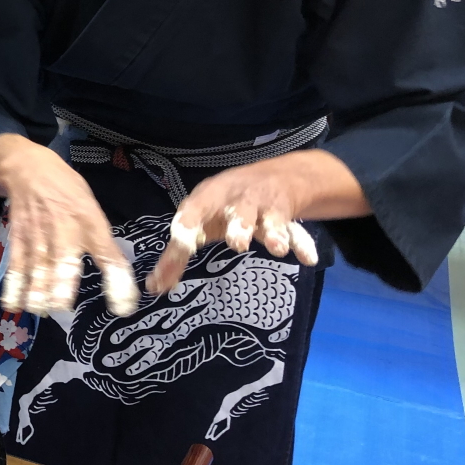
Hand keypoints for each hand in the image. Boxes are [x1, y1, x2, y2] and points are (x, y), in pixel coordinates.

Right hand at [0, 133, 138, 316]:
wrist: (28, 168)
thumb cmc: (67, 191)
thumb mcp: (92, 209)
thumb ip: (101, 241)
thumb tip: (116, 277)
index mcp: (90, 220)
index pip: (107, 254)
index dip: (116, 281)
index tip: (123, 307)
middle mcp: (65, 228)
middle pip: (63, 258)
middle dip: (62, 282)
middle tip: (63, 305)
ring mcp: (39, 234)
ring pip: (38, 264)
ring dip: (38, 289)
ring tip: (42, 308)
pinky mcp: (20, 238)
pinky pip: (17, 264)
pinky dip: (15, 285)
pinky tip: (15, 304)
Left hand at [145, 149, 366, 294]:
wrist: (271, 177)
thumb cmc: (222, 206)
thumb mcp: (198, 221)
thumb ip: (177, 255)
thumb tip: (156, 287)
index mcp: (209, 197)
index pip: (195, 209)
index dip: (188, 224)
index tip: (181, 243)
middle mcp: (237, 199)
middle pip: (238, 211)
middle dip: (239, 225)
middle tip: (237, 244)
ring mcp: (264, 207)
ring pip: (270, 219)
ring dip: (274, 233)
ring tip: (276, 249)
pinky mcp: (286, 216)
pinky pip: (297, 231)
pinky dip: (302, 244)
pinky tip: (307, 259)